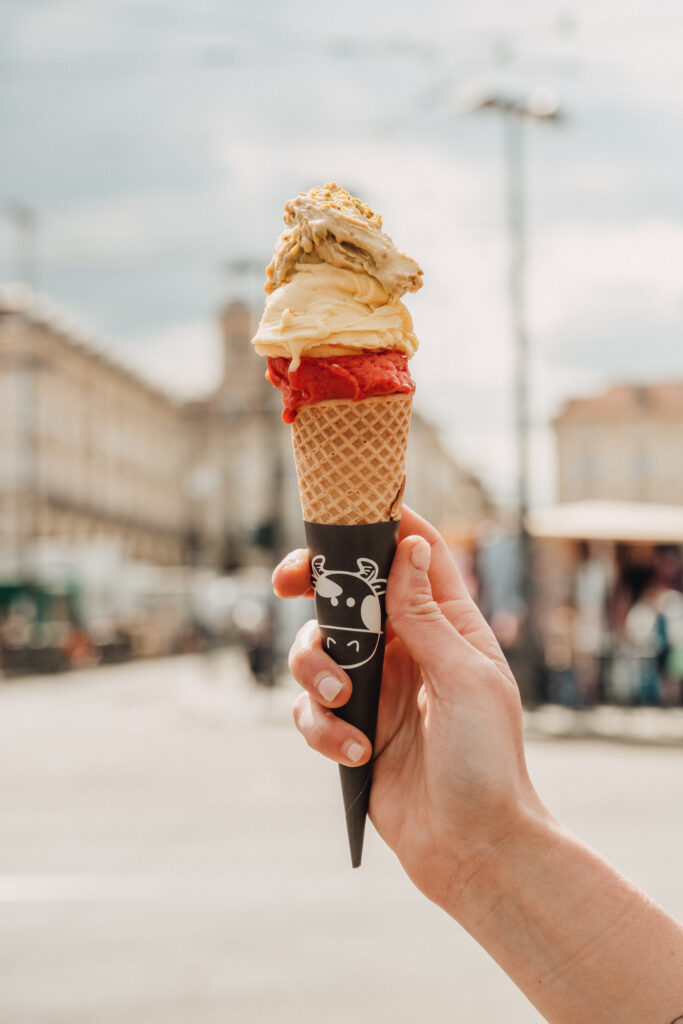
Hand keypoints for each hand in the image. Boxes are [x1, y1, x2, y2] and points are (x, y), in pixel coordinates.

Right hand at [273, 506, 546, 911]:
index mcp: (447, 625)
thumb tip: (407, 546)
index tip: (341, 511)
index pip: (413, 555)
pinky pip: (310, 710)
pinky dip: (322, 727)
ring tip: (341, 702)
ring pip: (316, 650)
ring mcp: (375, 689)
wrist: (473, 847)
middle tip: (285, 581)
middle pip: (347, 593)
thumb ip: (426, 615)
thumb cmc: (487, 760)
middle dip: (311, 584)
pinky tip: (357, 753)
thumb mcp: (464, 678)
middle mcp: (407, 648)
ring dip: (314, 669)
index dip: (381, 525)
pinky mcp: (349, 729)